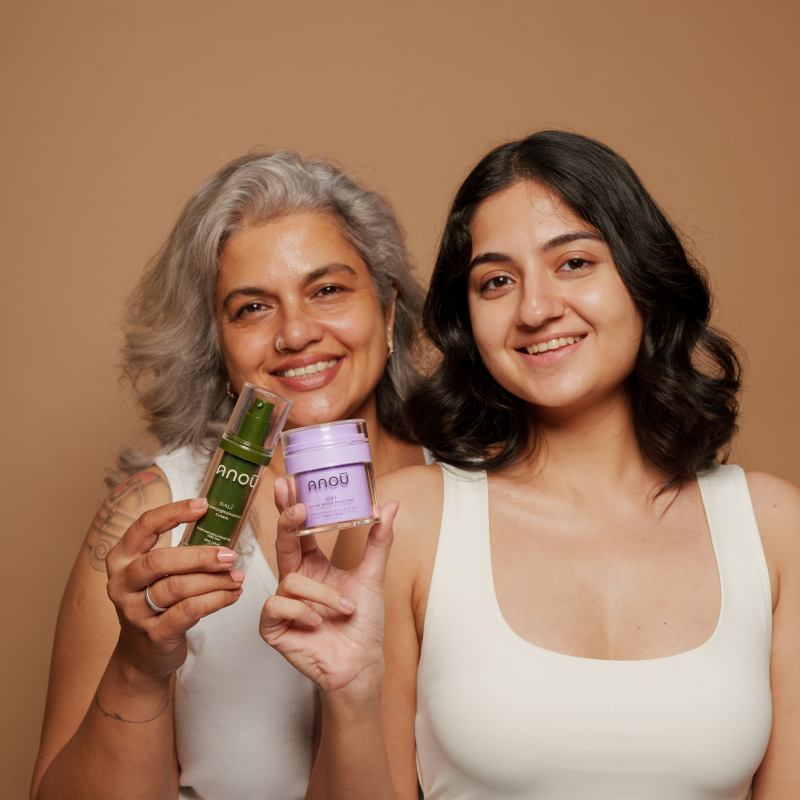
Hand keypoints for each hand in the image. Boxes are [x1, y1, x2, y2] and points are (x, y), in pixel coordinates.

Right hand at [105, 498, 244, 681]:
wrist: (143, 654)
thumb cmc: (156, 604)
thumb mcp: (156, 574)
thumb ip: (179, 551)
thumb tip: (219, 526)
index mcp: (121, 559)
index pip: (144, 526)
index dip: (173, 513)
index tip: (203, 506)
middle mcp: (121, 583)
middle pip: (160, 560)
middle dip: (200, 555)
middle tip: (229, 554)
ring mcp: (134, 611)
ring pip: (177, 587)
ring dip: (214, 580)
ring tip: (236, 577)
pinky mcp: (154, 634)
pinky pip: (188, 611)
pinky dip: (216, 600)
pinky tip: (231, 595)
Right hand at [260, 478, 398, 700]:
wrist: (361, 663)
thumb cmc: (363, 622)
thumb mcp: (373, 575)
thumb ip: (379, 539)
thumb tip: (390, 504)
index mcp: (313, 565)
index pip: (298, 530)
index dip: (291, 505)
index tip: (289, 481)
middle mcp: (295, 580)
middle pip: (283, 543)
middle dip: (286, 522)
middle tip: (295, 506)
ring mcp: (282, 603)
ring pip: (290, 580)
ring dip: (321, 594)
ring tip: (344, 607)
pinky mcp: (273, 626)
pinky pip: (276, 606)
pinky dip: (300, 611)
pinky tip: (316, 621)